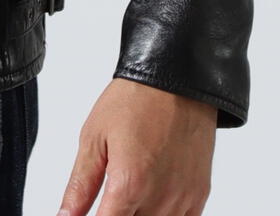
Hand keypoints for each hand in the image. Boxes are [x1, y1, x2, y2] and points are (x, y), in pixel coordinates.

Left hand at [54, 77, 216, 215]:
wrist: (176, 78)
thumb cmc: (134, 100)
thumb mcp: (94, 138)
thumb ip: (79, 186)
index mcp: (129, 184)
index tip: (90, 212)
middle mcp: (160, 198)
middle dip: (115, 214)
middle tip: (107, 196)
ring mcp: (183, 199)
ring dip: (138, 215)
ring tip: (128, 194)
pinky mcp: (199, 195)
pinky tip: (150, 200)